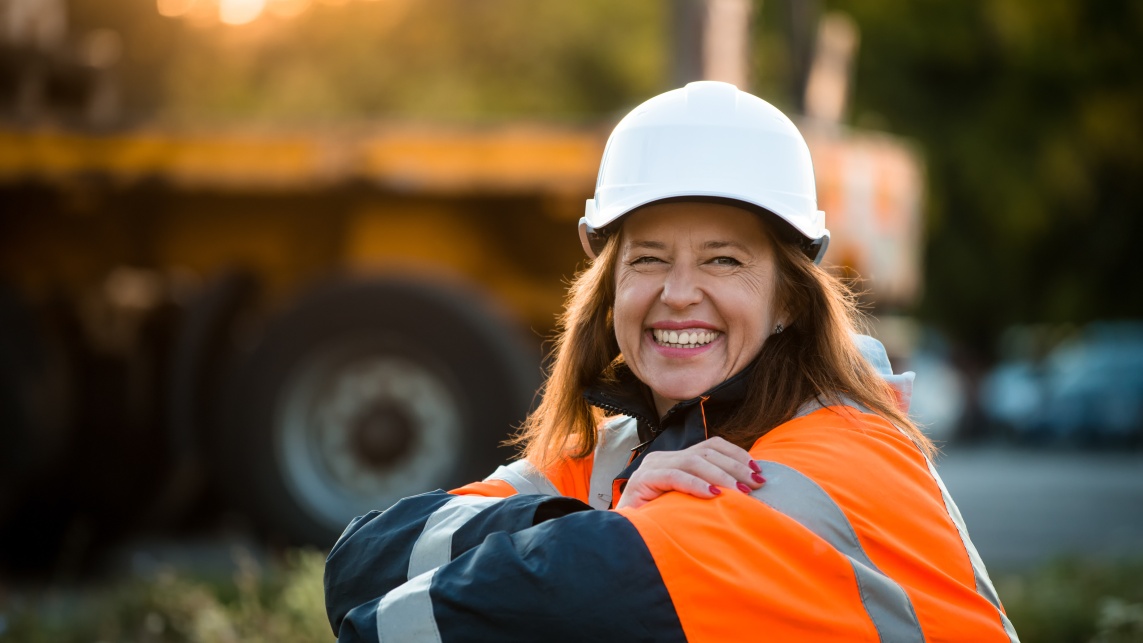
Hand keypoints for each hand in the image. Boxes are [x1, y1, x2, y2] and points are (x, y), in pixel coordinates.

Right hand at [614, 437, 765, 509]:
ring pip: (693, 461)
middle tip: (756, 483)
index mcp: (677, 458)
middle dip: (736, 466)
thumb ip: (710, 492)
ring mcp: (652, 467)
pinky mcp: (642, 480)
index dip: (737, 455)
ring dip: (721, 475)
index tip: (758, 471)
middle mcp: (664, 457)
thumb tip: (747, 490)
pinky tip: (713, 495)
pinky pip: (674, 476)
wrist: (625, 538)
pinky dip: (696, 484)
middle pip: (707, 451)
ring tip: (741, 491)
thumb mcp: (690, 504)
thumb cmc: (662, 524)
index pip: (712, 445)